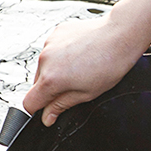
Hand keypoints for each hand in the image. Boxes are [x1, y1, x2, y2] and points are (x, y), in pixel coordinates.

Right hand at [22, 15, 143, 125]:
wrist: (121, 35)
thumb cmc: (110, 64)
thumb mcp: (87, 94)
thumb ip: (61, 106)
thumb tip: (47, 118)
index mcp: (51, 79)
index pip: (29, 103)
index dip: (36, 111)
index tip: (46, 113)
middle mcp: (45, 59)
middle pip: (37, 84)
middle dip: (51, 90)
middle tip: (74, 87)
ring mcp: (50, 43)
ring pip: (45, 65)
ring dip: (56, 71)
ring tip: (80, 68)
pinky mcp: (58, 32)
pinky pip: (53, 49)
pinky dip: (61, 55)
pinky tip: (80, 54)